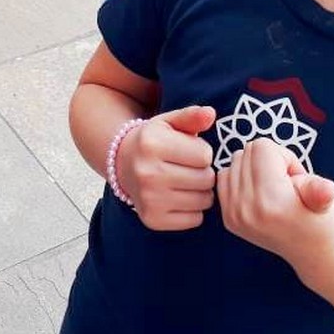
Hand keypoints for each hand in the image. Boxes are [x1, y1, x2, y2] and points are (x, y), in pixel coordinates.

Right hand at [116, 105, 216, 231]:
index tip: (189, 151)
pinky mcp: (153, 220)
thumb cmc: (153, 140)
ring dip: (201, 191)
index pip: (205, 155)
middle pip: (206, 179)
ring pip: (203, 200)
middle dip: (204, 172)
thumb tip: (210, 113)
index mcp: (152, 144)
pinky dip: (194, 210)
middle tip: (189, 168)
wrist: (122, 164)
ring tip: (186, 181)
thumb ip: (191, 116)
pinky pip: (195, 219)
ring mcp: (149, 199)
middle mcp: (147, 173)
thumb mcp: (169, 122)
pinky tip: (179, 197)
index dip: (202, 152)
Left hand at [217, 138, 333, 281]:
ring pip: (235, 161)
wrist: (315, 253)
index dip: (285, 156)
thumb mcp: (329, 199)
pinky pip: (224, 178)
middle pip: (247, 152)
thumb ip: (320, 189)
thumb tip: (327, 190)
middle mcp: (246, 209)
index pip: (262, 147)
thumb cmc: (324, 220)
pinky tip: (260, 193)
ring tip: (276, 190)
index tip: (296, 177)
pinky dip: (241, 178)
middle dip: (270, 161)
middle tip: (287, 184)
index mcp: (271, 201)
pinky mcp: (228, 219)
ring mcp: (234, 215)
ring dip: (255, 168)